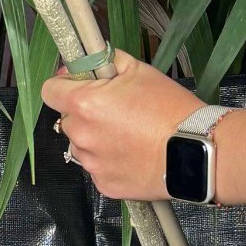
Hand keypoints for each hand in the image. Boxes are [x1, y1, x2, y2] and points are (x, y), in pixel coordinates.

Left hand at [40, 49, 199, 199]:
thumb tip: (87, 60)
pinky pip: (98, 169)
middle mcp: (81, 136)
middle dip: (85, 114)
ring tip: (129, 136)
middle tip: (117, 112)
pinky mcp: (104, 185)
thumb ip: (105, 61)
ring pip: (82, 146)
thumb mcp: (139, 70)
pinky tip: (133, 155)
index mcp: (84, 104)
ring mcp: (92, 164)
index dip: (64, 85)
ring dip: (97, 140)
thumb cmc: (170, 109)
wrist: (195, 152)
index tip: (79, 85)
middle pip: (68, 120)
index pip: (49, 91)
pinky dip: (110, 162)